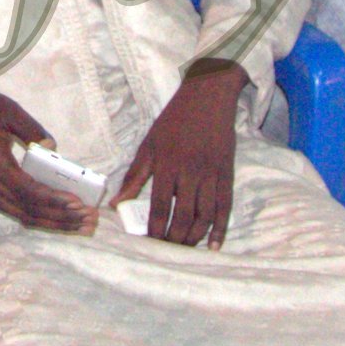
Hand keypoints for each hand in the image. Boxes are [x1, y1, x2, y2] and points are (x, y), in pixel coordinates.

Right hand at [0, 78, 92, 232]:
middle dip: (62, 218)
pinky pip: (16, 211)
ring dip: (53, 223)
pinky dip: (39, 217)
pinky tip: (59, 218)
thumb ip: (29, 127)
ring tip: (81, 225)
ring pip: (23, 216)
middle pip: (29, 211)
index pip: (28, 190)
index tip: (78, 203)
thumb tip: (53, 146)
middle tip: (90, 220)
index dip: (54, 200)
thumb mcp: (2, 107)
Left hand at [116, 64, 242, 246]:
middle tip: (168, 250)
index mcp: (168, 163)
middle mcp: (191, 170)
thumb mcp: (149, 144)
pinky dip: (221, 228)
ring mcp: (212, 173)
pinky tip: (215, 245)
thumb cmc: (174, 120)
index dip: (156, 228)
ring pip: (206, 214)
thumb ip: (134, 176)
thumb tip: (116, 204)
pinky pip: (225, 206)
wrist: (208, 95)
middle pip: (184, 214)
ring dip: (196, 237)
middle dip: (175, 238)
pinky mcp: (228, 172)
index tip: (150, 243)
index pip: (161, 205)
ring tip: (186, 248)